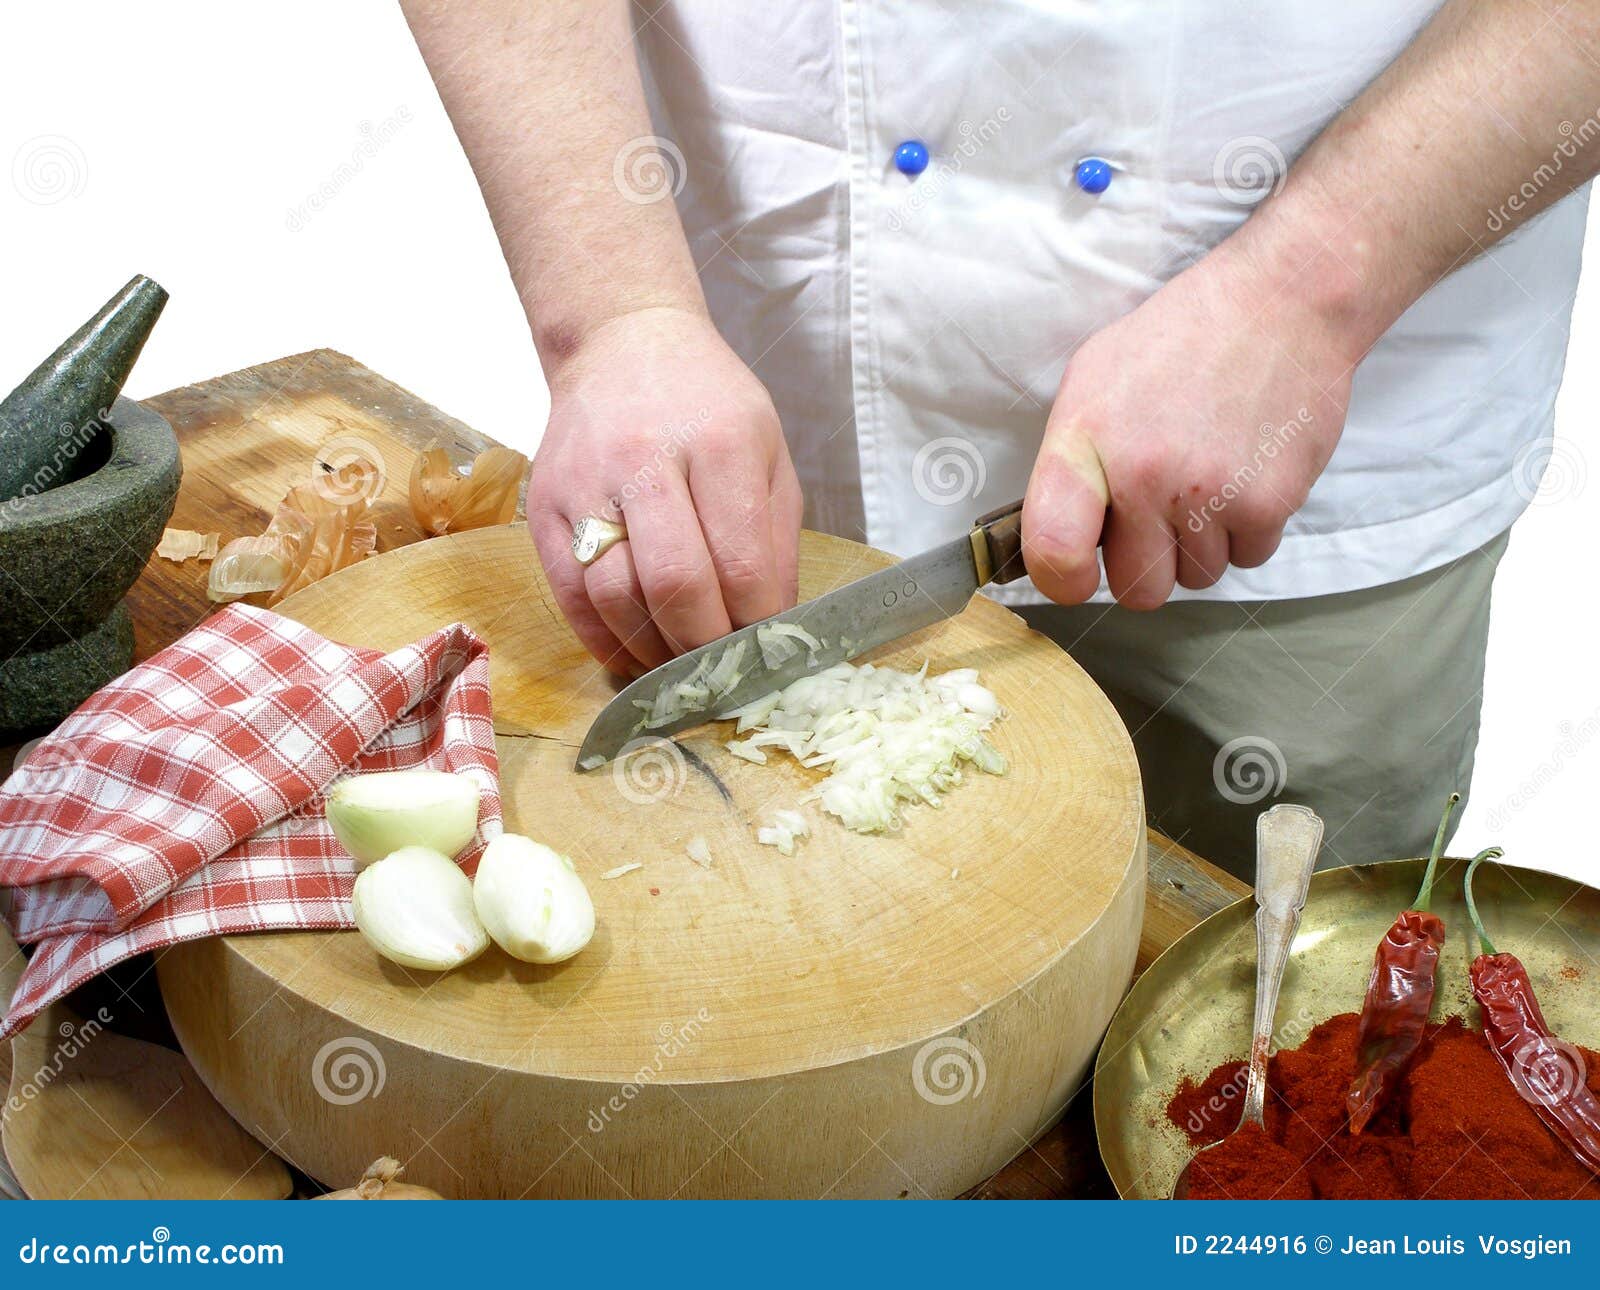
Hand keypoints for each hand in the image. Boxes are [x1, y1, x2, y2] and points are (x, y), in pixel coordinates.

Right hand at [528, 307, 802, 675]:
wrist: (623, 344)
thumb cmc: (708, 404)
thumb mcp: (768, 452)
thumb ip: (775, 540)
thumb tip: (772, 625)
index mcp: (718, 444)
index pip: (740, 563)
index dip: (756, 624)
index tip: (766, 651)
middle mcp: (646, 461)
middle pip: (675, 585)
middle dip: (705, 647)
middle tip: (723, 671)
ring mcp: (587, 485)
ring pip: (616, 598)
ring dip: (654, 653)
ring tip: (681, 668)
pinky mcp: (544, 507)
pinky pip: (571, 595)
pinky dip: (604, 639)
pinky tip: (634, 653)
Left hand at [1021, 242, 1358, 608]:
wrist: (1282, 301)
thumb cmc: (1179, 340)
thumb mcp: (1093, 379)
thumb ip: (1070, 462)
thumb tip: (1056, 535)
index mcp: (1085, 443)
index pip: (1053, 552)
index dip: (1062, 580)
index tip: (1077, 574)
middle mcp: (1144, 475)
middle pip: (1138, 590)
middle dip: (1148, 565)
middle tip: (1159, 515)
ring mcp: (1209, 493)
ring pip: (1198, 578)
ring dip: (1202, 545)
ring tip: (1207, 477)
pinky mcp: (1270, 502)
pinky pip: (1250, 558)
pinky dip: (1248, 530)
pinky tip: (1245, 473)